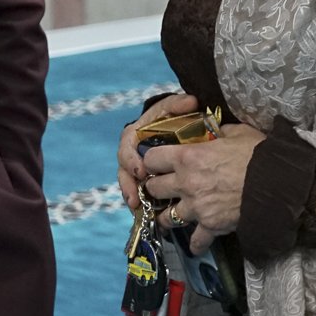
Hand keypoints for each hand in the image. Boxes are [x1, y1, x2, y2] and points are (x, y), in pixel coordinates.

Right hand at [117, 92, 198, 211]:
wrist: (179, 125)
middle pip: (124, 169)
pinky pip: (138, 191)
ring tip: (137, 208)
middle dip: (128, 184)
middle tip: (136, 197)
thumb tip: (191, 102)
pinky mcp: (144, 179)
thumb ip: (178, 104)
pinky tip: (144, 213)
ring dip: (131, 195)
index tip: (140, 171)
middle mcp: (133, 151)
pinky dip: (140, 202)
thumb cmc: (173, 115)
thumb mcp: (174, 107)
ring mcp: (137, 166)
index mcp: (136, 133)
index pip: (127, 145)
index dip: (131, 159)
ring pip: (129, 183)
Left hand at [137, 124, 263, 254]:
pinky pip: (196, 241)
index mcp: (187, 157)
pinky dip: (196, 243)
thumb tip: (215, 130)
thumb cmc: (257, 153)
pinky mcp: (210, 226)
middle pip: (153, 189)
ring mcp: (196, 207)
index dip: (152, 160)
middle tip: (164, 187)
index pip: (151, 159)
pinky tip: (197, 244)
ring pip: (166, 217)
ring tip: (172, 215)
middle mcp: (185, 183)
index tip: (157, 162)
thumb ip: (218, 132)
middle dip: (156, 187)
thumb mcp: (236, 132)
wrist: (277, 183)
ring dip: (168, 216)